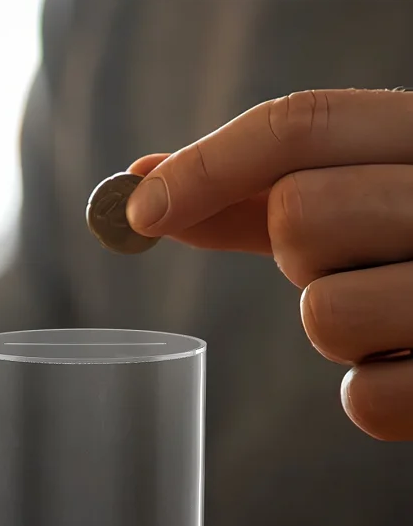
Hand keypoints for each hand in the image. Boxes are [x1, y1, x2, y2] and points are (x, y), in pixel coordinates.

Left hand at [124, 88, 412, 440]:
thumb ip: (256, 192)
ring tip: (398, 315)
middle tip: (355, 259)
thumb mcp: (361, 197)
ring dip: (341, 328)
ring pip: (325, 314)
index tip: (137, 210)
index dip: (206, 166)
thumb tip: (144, 182)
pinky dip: (376, 393)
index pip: (301, 125)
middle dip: (301, 253)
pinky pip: (367, 400)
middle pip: (301, 216)